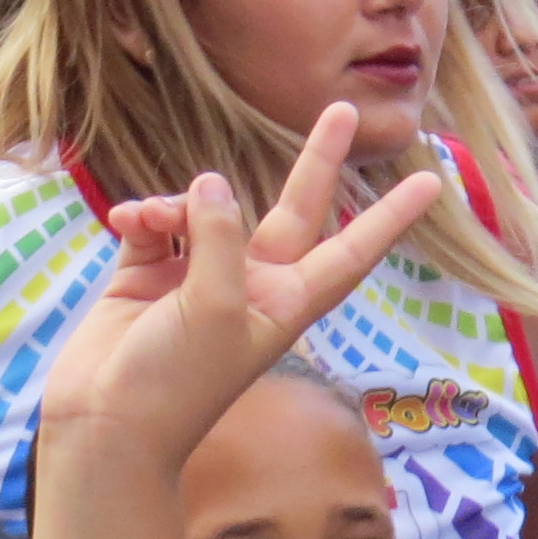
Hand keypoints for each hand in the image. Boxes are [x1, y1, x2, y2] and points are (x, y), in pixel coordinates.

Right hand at [40, 106, 441, 454]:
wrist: (106, 428)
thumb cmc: (176, 384)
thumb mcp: (215, 308)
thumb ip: (220, 237)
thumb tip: (211, 184)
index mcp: (285, 302)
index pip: (351, 251)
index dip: (389, 217)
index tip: (432, 183)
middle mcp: (250, 285)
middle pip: (294, 210)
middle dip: (317, 161)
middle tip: (344, 110)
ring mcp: (198, 279)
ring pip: (206, 211)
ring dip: (179, 203)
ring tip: (151, 220)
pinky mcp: (148, 276)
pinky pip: (155, 225)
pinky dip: (141, 216)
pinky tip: (125, 221)